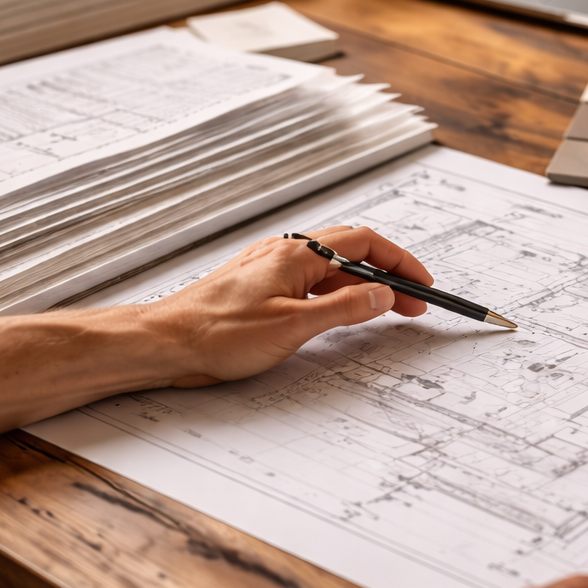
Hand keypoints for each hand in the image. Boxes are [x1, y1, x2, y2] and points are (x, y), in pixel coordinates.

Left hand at [0, 225, 433, 445]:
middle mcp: (285, 253)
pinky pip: (311, 284)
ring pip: (331, 270)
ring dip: (363, 288)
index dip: (400, 262)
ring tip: (386, 314)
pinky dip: (337, 297)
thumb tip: (386, 296)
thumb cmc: (219, 334)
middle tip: (414, 305)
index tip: (424, 286)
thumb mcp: (295, 325)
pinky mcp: (259, 289)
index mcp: (297, 253)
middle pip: (351, 253)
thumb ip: (346, 308)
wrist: (163, 343)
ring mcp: (270, 269)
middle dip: (389, 276)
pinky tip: (339, 317)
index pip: (364, 244)